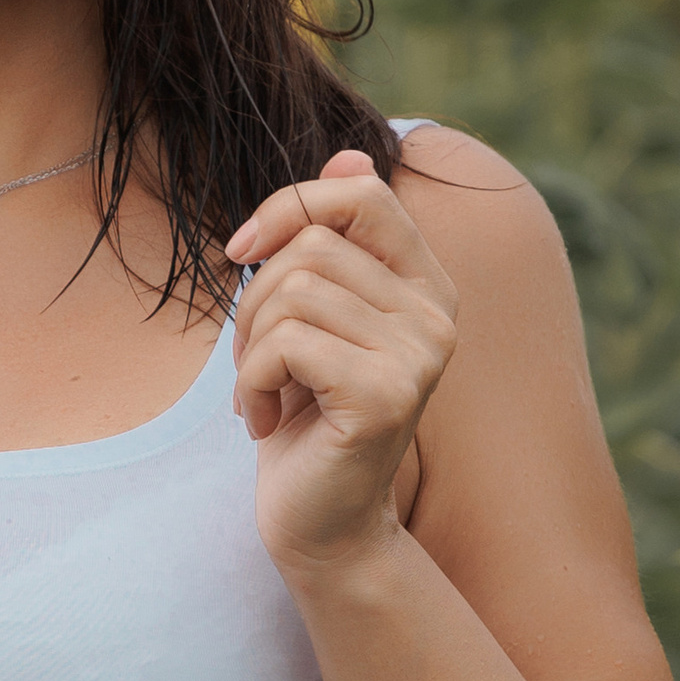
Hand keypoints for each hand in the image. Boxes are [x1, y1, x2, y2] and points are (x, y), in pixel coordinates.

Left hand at [226, 148, 458, 580]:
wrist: (319, 525)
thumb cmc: (306, 418)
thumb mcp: (311, 320)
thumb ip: (332, 244)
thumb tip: (348, 155)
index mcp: (426, 286)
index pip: (361, 194)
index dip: (290, 206)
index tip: (242, 250)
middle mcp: (436, 317)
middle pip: (312, 246)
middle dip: (255, 300)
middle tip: (258, 361)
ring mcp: (419, 356)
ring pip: (293, 293)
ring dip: (250, 348)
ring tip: (266, 393)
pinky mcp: (385, 396)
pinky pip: (286, 343)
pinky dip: (250, 382)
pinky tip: (264, 422)